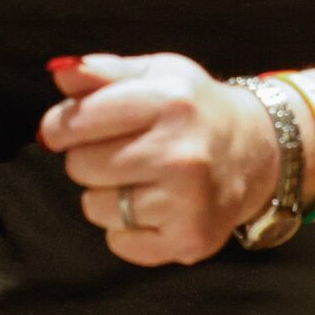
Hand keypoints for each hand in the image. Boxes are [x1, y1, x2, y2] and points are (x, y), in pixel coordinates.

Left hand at [38, 52, 278, 265]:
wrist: (255, 151)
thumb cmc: (194, 109)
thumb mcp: (157, 74)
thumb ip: (104, 72)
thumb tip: (60, 71)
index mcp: (170, 101)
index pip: (77, 121)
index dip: (60, 126)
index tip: (66, 129)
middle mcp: (181, 153)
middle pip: (81, 166)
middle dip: (88, 158)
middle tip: (120, 151)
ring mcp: (187, 201)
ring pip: (95, 207)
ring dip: (107, 195)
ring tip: (141, 178)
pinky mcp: (190, 239)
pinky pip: (120, 243)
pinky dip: (127, 229)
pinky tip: (155, 205)